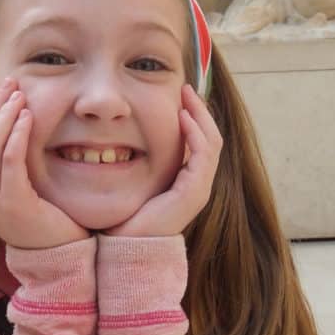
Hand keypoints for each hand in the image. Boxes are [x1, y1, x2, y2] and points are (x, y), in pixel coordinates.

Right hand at [0, 78, 90, 249]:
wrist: (54, 252)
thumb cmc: (36, 211)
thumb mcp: (11, 181)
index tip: (0, 89)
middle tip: (12, 85)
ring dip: (5, 115)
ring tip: (21, 97)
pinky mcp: (13, 203)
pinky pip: (9, 160)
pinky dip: (17, 135)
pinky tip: (28, 118)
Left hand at [103, 84, 221, 237]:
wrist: (125, 246)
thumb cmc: (125, 216)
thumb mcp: (133, 179)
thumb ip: (138, 160)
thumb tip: (123, 134)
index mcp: (186, 180)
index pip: (201, 142)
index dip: (194, 117)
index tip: (180, 96)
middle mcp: (197, 183)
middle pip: (210, 138)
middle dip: (200, 111)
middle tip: (186, 88)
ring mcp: (198, 188)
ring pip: (211, 143)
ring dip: (200, 116)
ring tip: (187, 96)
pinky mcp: (193, 192)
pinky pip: (203, 156)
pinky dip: (196, 133)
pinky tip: (183, 117)